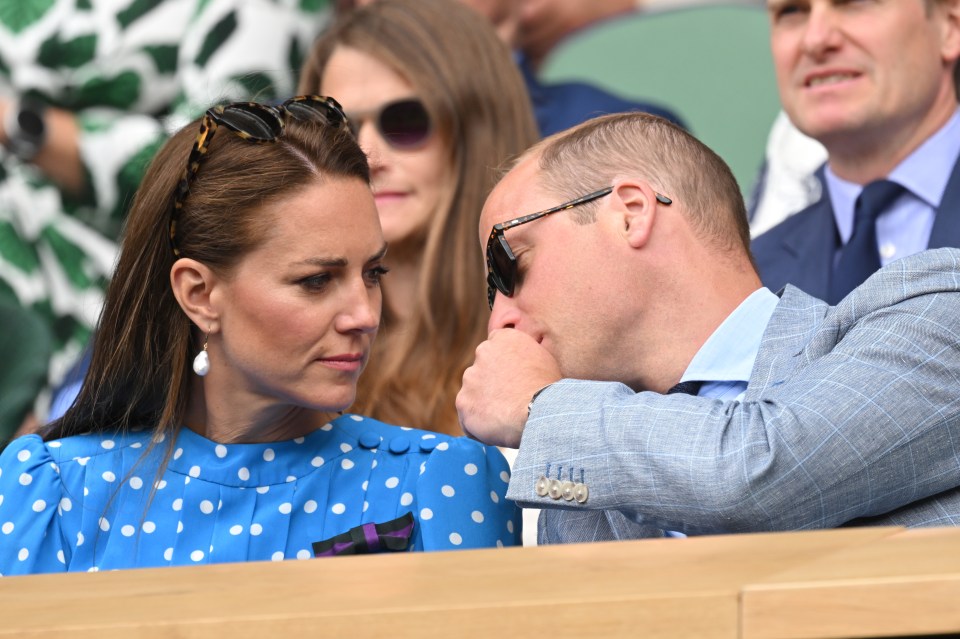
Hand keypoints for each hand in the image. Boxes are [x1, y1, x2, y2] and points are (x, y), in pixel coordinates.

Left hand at [457, 328, 560, 447]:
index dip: (503, 366)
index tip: (512, 380)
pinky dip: (479, 423)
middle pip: (482, 370)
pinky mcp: (463, 402)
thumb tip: (520, 363)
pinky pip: (469, 415)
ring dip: (484, 403)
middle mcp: (483, 352)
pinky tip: (498, 427)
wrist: (540, 410)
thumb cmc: (548, 388)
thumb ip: (524, 355)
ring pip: (473, 392)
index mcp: (503, 338)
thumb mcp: (542, 359)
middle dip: (491, 384)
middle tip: (510, 399)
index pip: (496, 348)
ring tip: (506, 416)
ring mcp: (470, 378)